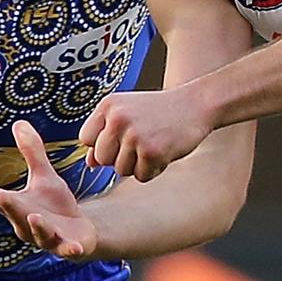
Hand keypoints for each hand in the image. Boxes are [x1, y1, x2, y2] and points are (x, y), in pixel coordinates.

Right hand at [0, 120, 97, 260]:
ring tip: (36, 217)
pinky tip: (74, 248)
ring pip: (39, 234)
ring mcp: (47, 238)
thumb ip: (32, 153)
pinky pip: (67, 249)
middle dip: (9, 206)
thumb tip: (18, 122)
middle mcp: (27, 224)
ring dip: (37, 227)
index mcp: (19, 207)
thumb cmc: (55, 206)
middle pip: (16, 215)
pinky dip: (70, 249)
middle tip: (1, 195)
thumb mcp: (45, 177)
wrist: (79, 233)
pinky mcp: (68, 247)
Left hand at [80, 86, 213, 181]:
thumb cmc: (160, 111)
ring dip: (138, 164)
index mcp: (108, 105)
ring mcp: (135, 135)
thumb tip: (89, 162)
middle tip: (141, 142)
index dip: (101, 144)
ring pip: (121, 170)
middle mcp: (118, 118)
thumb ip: (105, 134)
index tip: (120, 138)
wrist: (196, 104)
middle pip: (102, 158)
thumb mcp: (128, 112)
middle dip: (119, 158)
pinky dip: (153, 170)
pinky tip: (164, 151)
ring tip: (154, 144)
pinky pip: (141, 176)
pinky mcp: (152, 151)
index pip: (85, 138)